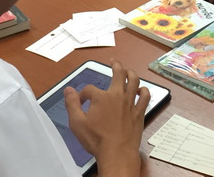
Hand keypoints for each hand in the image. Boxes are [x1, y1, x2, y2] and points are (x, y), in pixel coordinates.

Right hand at [65, 61, 149, 175]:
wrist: (116, 153)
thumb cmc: (97, 139)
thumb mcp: (77, 123)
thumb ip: (72, 104)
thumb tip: (68, 90)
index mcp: (101, 97)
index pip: (89, 89)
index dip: (83, 94)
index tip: (81, 101)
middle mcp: (117, 95)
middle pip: (118, 73)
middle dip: (115, 65)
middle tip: (113, 62)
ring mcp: (130, 103)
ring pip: (134, 80)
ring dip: (131, 73)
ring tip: (128, 70)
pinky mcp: (139, 112)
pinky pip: (145, 96)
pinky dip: (144, 90)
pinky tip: (141, 90)